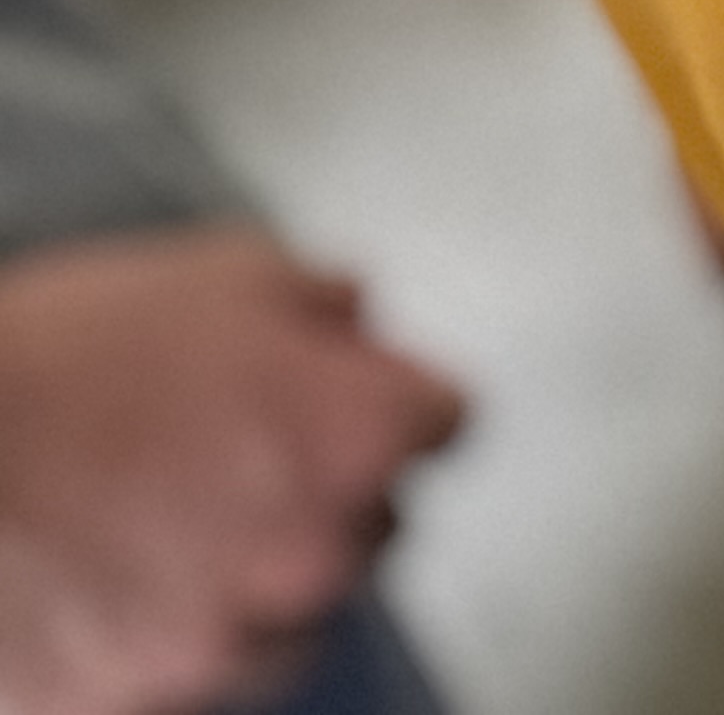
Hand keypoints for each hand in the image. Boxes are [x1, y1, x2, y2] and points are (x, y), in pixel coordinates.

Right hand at [0, 230, 464, 714]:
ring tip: (161, 524)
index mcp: (356, 437)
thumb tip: (354, 327)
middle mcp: (316, 552)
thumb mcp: (221, 273)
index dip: (390, 399)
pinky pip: (203, 669)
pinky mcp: (153, 700)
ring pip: (294, 610)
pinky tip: (120, 583)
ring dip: (258, 574)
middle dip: (325, 488)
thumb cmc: (57, 364)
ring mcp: (233, 641)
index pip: (444, 422)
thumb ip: (322, 305)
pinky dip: (177, 634)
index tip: (354, 398)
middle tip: (231, 457)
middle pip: (374, 521)